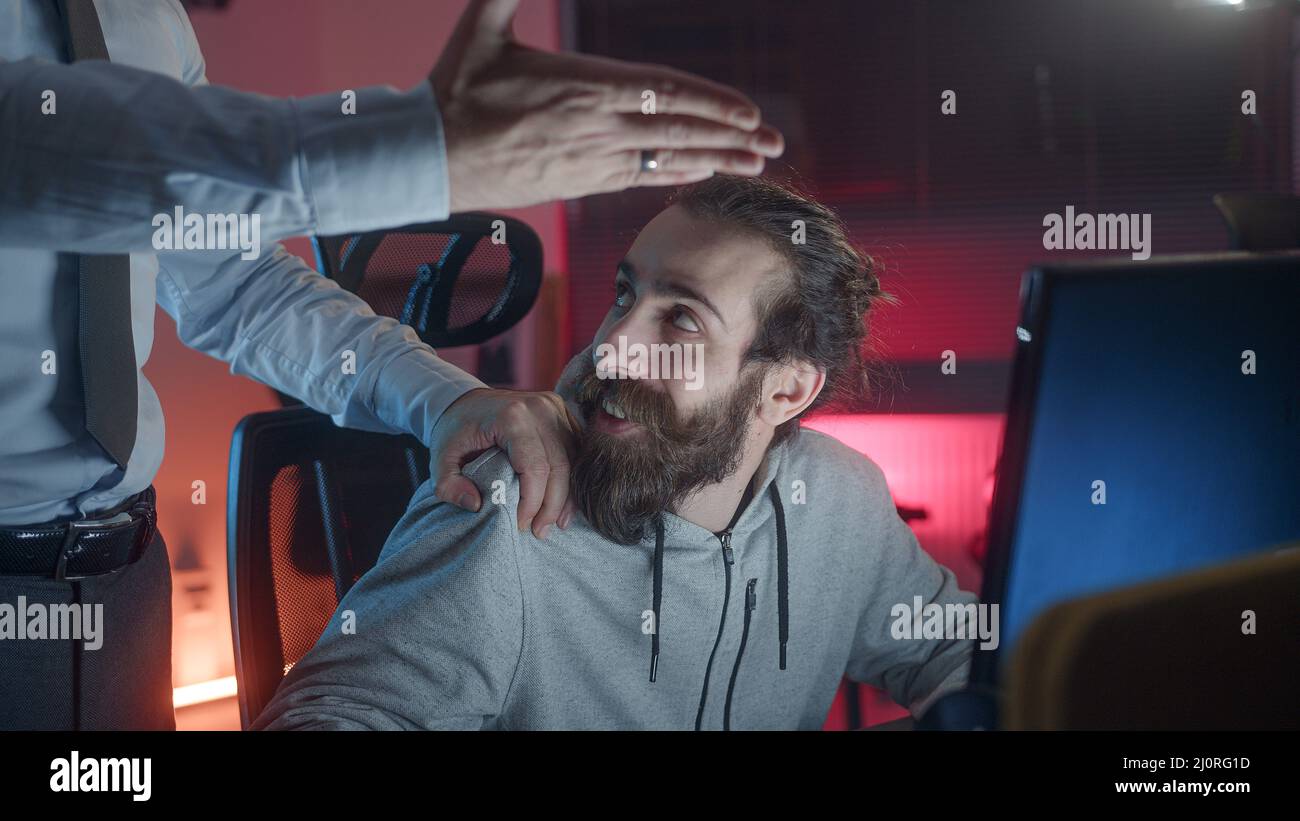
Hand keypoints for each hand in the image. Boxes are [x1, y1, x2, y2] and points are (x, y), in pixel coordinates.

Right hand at [429, 0, 784, 212]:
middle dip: (732, 137)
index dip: (712, 103)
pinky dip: (676, 173)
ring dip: (715, 160)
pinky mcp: (581, 181)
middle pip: (678, 131)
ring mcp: (591, 158)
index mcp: (583, 86)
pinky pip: (641, 177)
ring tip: (756, 164)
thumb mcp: (481, 28)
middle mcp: (596, 126)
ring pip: (666, 158)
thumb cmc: (452, 91)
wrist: (428, 158)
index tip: (749, 113)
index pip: (664, 93)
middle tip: (775, 145)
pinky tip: (703, 172)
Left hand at [429, 388, 579, 538]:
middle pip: (560, 466)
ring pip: (573, 459)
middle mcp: (539, 408)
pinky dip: (572, 479)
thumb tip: (476, 505)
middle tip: (539, 531)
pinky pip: (576, 450)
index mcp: (512, 416)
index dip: (531, 502)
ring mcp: (554, 407)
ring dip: (567, 496)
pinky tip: (563, 504)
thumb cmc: (455, 431)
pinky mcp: (562, 412)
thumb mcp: (439, 459)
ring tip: (555, 523)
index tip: (519, 524)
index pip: (534, 468)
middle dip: (552, 505)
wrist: (465, 401)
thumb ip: (449, 486)